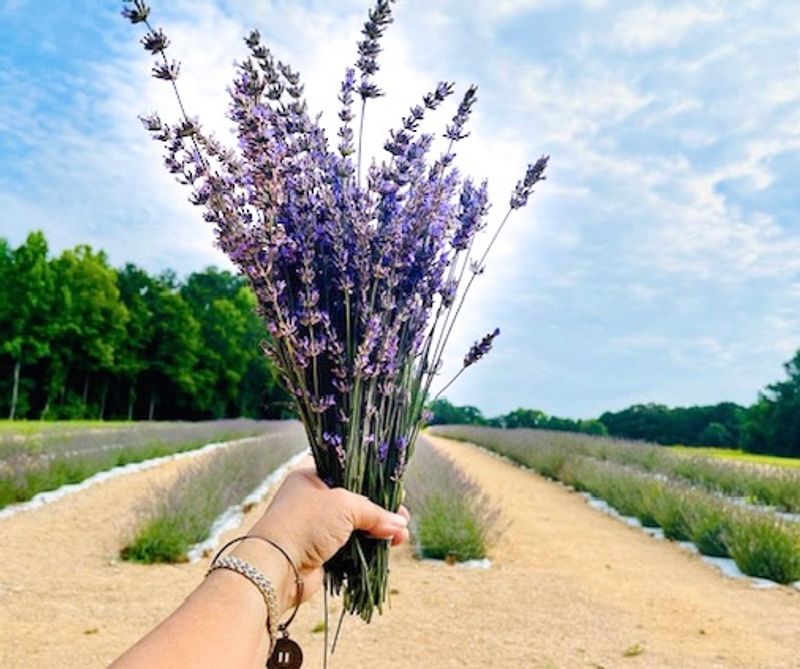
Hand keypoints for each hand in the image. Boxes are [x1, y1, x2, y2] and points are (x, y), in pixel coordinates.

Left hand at [236, 459, 409, 611]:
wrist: (277, 567)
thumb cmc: (305, 523)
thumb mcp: (345, 505)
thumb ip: (374, 512)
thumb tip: (399, 524)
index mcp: (311, 476)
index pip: (348, 471)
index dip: (373, 481)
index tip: (394, 491)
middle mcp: (313, 499)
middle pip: (356, 501)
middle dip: (381, 511)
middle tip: (403, 519)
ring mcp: (316, 527)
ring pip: (356, 526)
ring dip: (379, 531)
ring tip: (401, 537)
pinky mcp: (321, 552)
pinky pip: (351, 546)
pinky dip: (369, 548)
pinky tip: (387, 548)